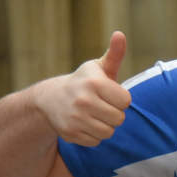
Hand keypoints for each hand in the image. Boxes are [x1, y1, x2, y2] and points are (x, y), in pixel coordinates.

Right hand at [35, 31, 131, 145]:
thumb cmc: (84, 82)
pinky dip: (93, 135)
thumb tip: (120, 34)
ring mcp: (75, 118)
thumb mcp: (98, 67)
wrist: (50, 99)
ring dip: (105, 125)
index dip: (120, 99)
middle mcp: (83, 100)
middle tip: (102, 105)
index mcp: (94, 83)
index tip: (109, 94)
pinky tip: (84, 123)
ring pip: (108, 132)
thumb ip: (115, 54)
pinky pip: (96, 141)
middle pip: (119, 119)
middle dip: (114, 113)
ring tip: (94, 114)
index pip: (126, 101)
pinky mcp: (70, 133)